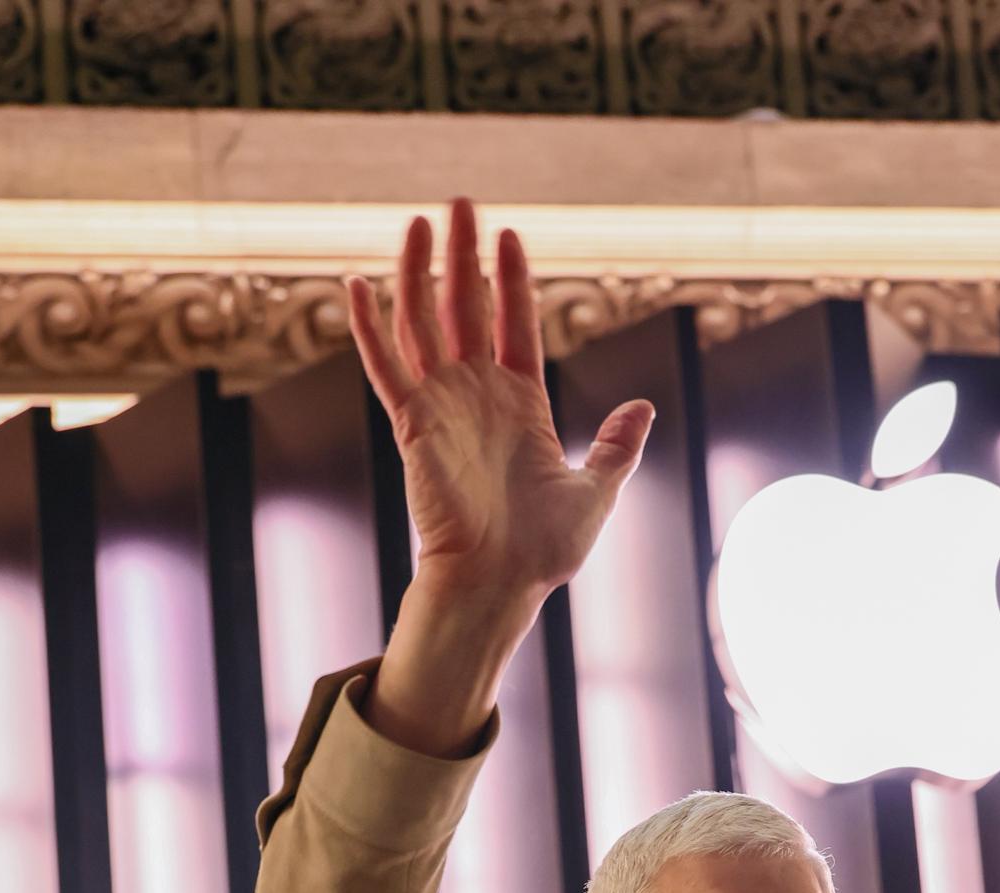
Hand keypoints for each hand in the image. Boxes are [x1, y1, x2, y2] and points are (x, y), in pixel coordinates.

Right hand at [345, 198, 654, 602]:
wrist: (500, 582)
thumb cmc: (544, 551)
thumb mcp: (597, 491)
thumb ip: (617, 447)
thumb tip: (645, 407)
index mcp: (521, 405)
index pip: (514, 323)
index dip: (510, 279)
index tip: (506, 234)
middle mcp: (478, 397)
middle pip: (465, 308)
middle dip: (462, 254)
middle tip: (459, 202)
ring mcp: (442, 406)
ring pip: (422, 322)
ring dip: (417, 271)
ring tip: (418, 221)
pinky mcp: (412, 423)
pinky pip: (385, 365)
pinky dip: (368, 325)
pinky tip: (355, 283)